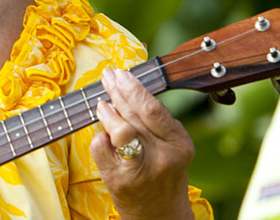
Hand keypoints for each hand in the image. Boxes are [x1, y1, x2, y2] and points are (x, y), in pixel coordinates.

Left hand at [91, 68, 194, 219]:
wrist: (159, 215)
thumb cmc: (164, 173)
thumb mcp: (171, 146)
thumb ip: (155, 121)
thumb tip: (127, 87)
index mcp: (179, 144)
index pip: (154, 110)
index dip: (135, 88)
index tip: (123, 73)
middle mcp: (163, 156)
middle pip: (135, 115)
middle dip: (118, 91)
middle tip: (108, 76)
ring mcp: (140, 170)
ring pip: (120, 131)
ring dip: (108, 112)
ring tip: (101, 103)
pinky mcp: (118, 181)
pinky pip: (102, 148)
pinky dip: (100, 136)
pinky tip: (102, 133)